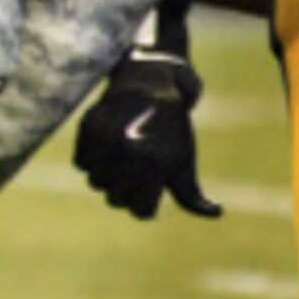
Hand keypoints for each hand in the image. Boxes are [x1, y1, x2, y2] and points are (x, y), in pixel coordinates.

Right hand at [72, 45, 219, 220]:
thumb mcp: (185, 160)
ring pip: (96, 183)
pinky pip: (81, 163)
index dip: (146, 205)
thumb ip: (193, 194)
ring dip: (106, 177)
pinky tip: (106, 148)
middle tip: (134, 175)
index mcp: (157, 163)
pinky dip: (91, 160)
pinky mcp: (88, 128)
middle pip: (115, 200)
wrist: (148, 85)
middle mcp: (129, 152)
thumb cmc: (171, 129)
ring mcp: (106, 140)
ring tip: (119, 161)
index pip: (140, 212)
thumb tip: (217, 213)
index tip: (150, 190)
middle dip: (126, 192)